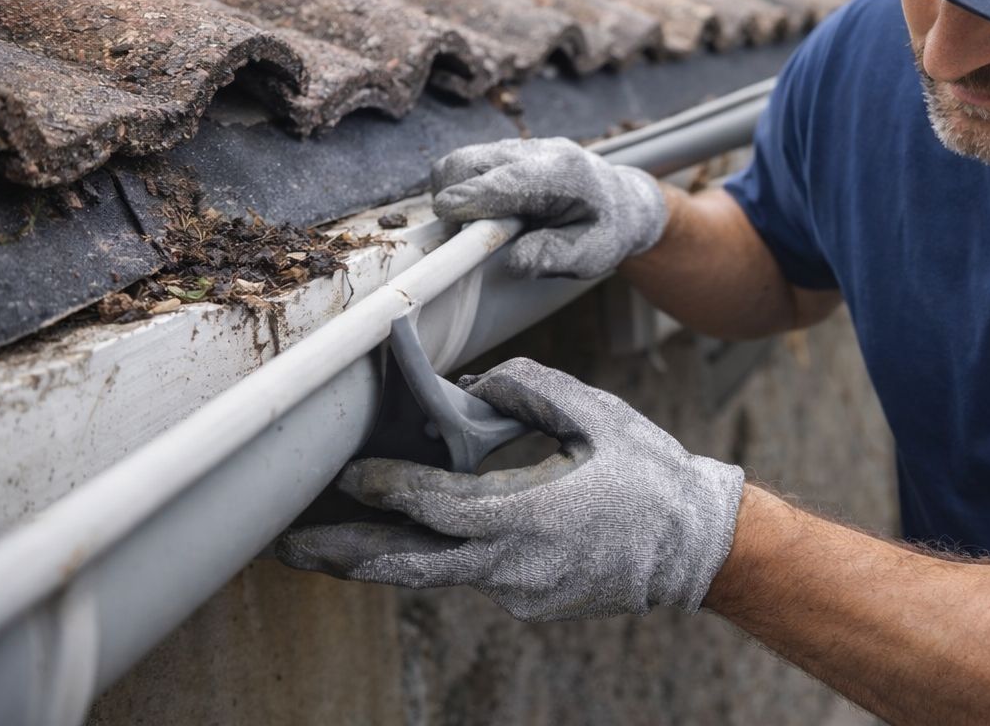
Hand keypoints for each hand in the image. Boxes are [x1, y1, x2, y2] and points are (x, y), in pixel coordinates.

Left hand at [276, 358, 744, 621]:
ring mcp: (522, 595)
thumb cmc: (650, 473)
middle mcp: (517, 568)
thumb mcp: (597, 415)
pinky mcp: (530, 605)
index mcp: (532, 516)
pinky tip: (421, 536)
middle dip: (348, 556)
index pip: (440, 506)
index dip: (391, 490)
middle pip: (413, 565)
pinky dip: (443, 555)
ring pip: (438, 575)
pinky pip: (475, 576)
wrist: (696, 547)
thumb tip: (477, 385)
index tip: (351, 476)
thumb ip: (533, 390)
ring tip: (328, 550)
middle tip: (293, 548)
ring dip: (384, 558)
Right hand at [430, 138, 667, 278]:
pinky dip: (465, 192)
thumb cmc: (607, 231)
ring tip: (480, 228)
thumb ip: (553, 257)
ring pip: (460, 162)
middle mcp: (536, 151)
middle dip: (451, 199)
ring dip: (456, 196)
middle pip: (467, 162)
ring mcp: (519, 147)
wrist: (622, 201)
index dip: (469, 200)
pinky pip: (468, 167)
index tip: (447, 221)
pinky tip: (489, 215)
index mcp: (562, 173)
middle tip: (465, 238)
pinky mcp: (507, 153)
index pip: (503, 181)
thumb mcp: (590, 254)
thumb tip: (514, 264)